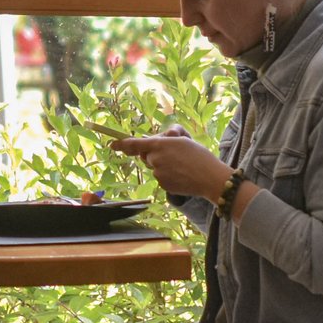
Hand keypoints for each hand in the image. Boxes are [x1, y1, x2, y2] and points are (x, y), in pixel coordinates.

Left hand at [111, 133, 231, 200]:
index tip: (112, 145)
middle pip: (147, 155)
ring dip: (163, 164)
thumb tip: (156, 140)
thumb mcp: (184, 139)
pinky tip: (182, 174)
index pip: (134, 144)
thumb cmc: (200, 156)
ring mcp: (158, 174)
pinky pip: (161, 177)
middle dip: (154, 153)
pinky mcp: (163, 185)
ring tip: (183, 164)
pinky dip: (169, 175)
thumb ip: (167, 137)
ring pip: (155, 167)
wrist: (210, 178)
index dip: (122, 144)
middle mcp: (155, 160)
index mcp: (159, 145)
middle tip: (172, 151)